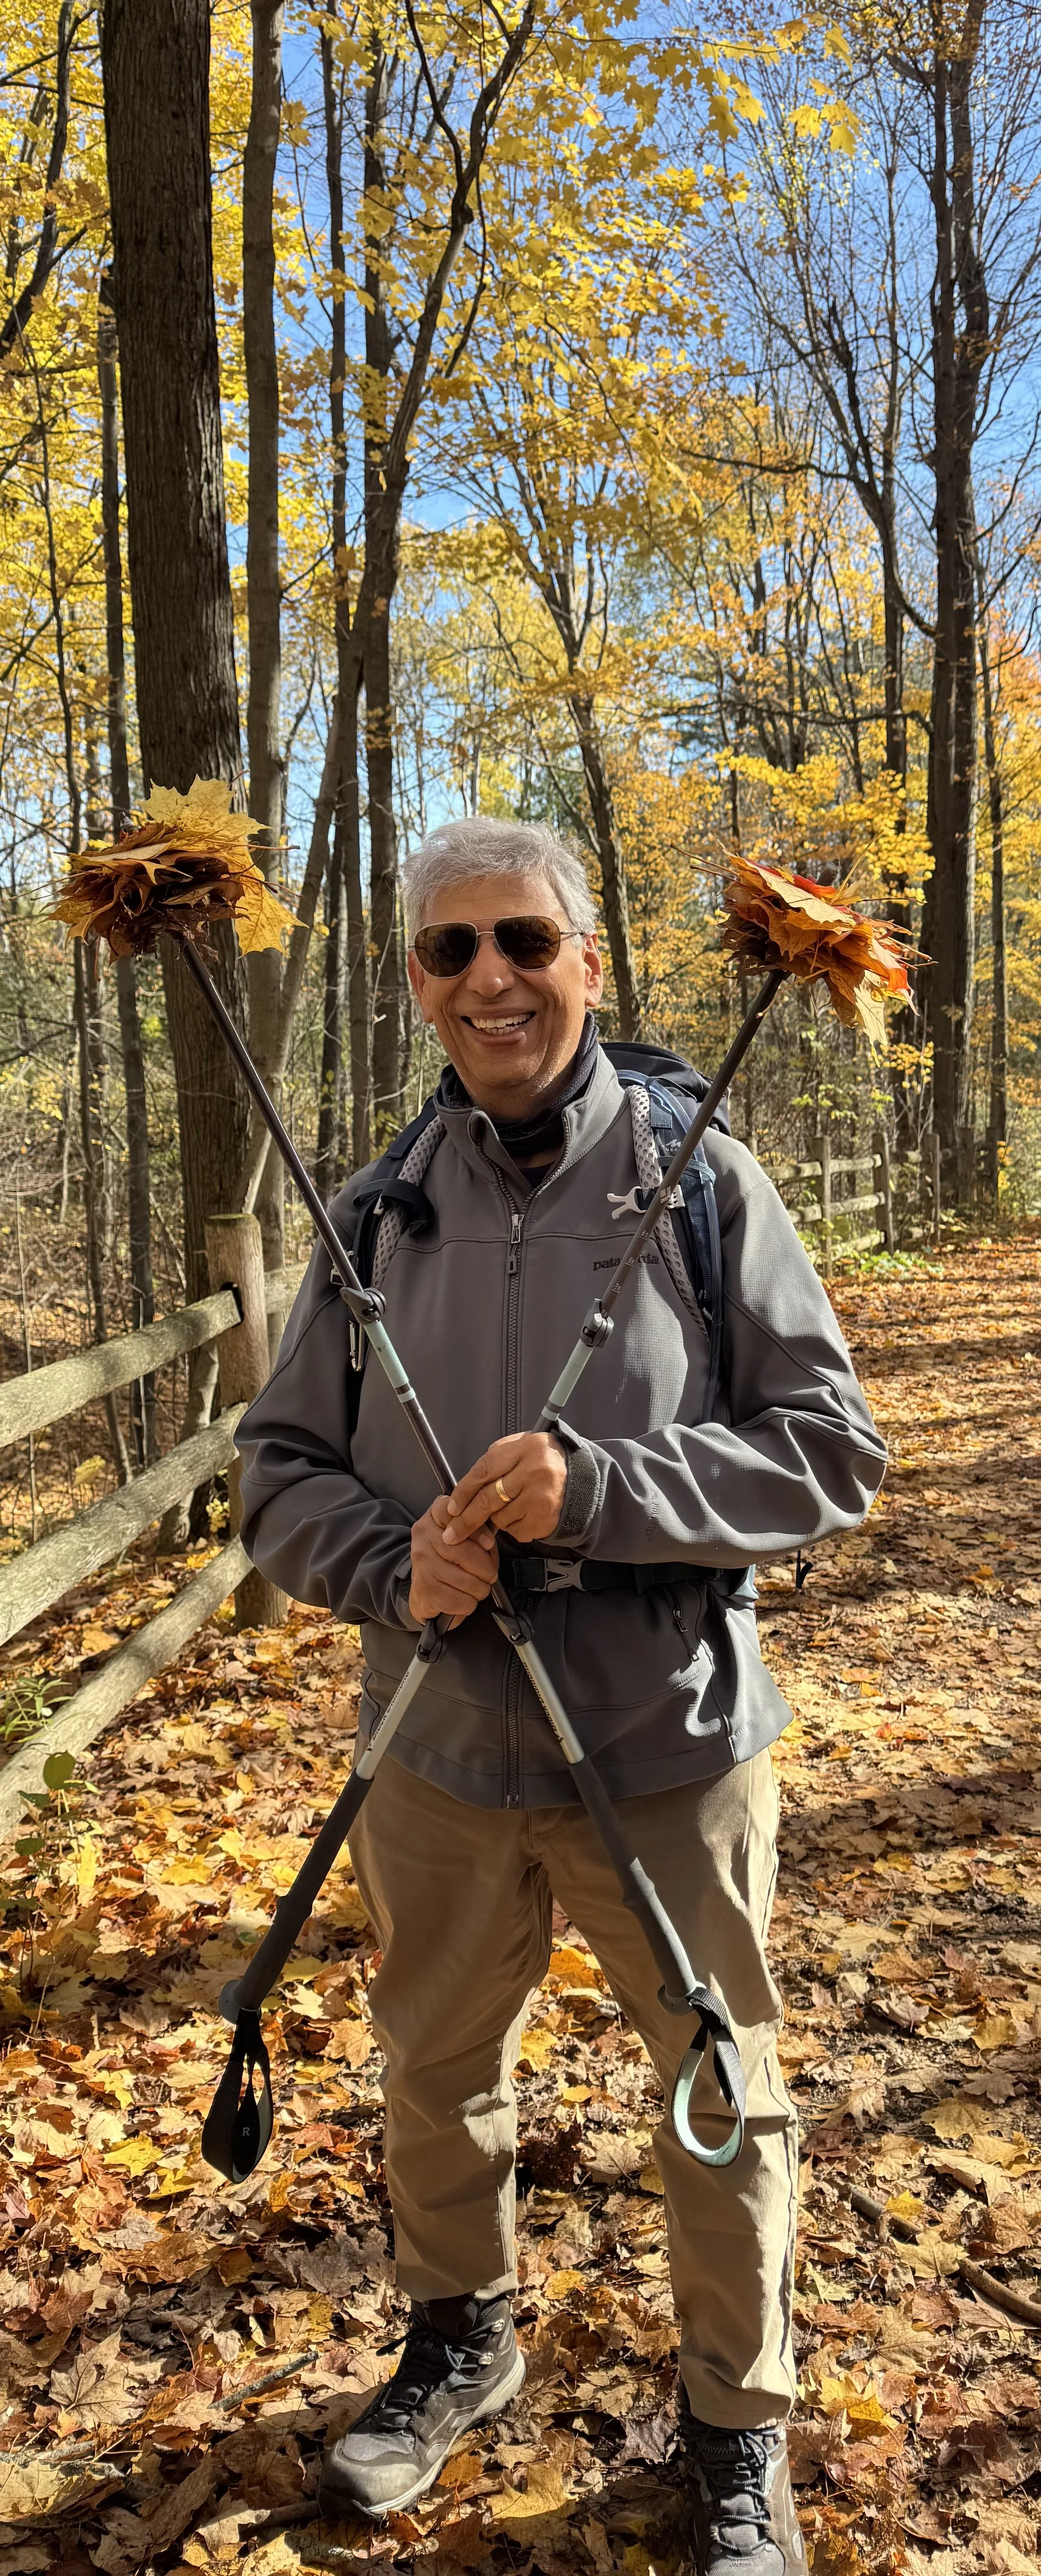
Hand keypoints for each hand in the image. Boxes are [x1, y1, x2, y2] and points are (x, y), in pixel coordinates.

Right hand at [410, 1493, 498, 1625]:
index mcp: (433, 1517)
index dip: (476, 1530)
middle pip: (464, 1552)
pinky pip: (461, 1600)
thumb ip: (477, 1531)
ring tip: (480, 1587)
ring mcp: (422, 1564)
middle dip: (486, 1568)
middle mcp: (423, 1538)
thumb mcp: (463, 1535)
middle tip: (491, 1574)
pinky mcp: (424, 1590)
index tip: (489, 1543)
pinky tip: (467, 1598)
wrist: (424, 1589)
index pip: (452, 1513)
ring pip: (466, 1580)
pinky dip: (470, 1603)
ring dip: (481, 1588)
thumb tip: (489, 1542)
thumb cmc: (452, 1557)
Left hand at [444, 1433, 567, 1548]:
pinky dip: (514, 1527)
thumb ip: (496, 1458)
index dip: (463, 1491)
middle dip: (466, 1520)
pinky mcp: (547, 1519)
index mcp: (525, 1449)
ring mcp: (541, 1498)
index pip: (484, 1471)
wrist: (583, 1478)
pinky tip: (524, 1514)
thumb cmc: (545, 1460)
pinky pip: (516, 1531)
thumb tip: (466, 1486)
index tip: (451, 1506)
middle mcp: (534, 1473)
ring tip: (511, 1505)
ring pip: (501, 1518)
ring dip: (497, 1518)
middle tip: (451, 1534)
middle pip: (488, 1500)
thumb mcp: (522, 1445)